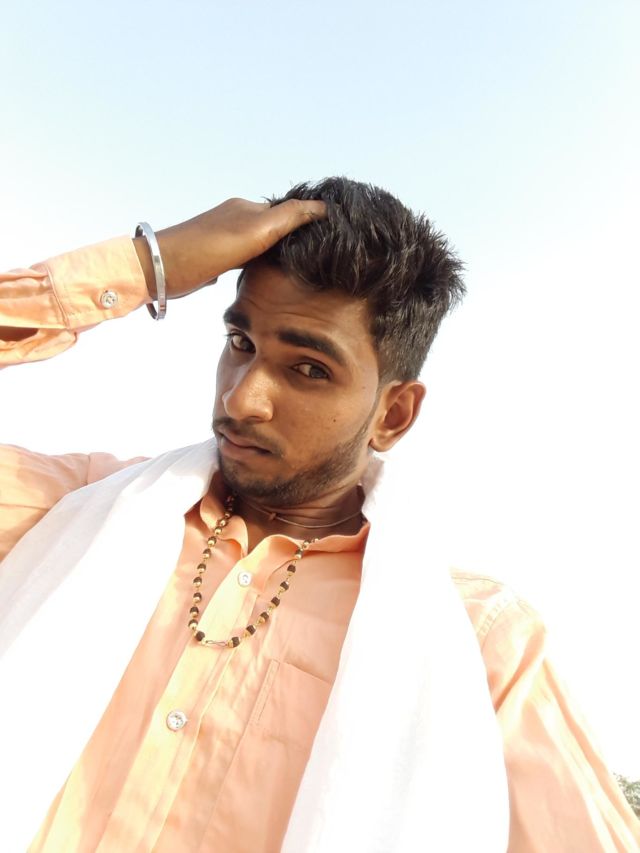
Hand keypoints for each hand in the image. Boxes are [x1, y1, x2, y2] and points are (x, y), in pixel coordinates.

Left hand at [134, 197, 325, 299]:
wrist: (161, 269)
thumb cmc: (208, 249)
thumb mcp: (255, 230)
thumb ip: (289, 217)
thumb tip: (324, 206)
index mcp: (247, 209)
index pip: (288, 211)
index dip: (309, 220)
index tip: (332, 235)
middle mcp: (236, 219)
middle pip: (274, 226)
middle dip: (294, 237)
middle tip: (319, 256)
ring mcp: (223, 239)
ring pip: (260, 243)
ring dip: (276, 252)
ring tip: (297, 267)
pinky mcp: (214, 258)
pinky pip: (245, 257)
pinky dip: (258, 262)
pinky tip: (265, 275)